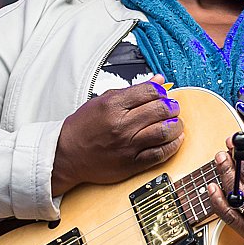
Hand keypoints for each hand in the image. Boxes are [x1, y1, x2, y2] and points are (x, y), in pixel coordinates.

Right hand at [52, 77, 183, 194]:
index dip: (162, 92)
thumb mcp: (103, 101)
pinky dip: (173, 145)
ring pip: (165, 132)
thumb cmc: (83, 128)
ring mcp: (128, 145)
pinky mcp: (132, 163)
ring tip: (175, 123)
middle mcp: (121, 125)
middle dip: (172, 107)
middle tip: (173, 109)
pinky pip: (160, 154)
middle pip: (161, 110)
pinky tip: (175, 140)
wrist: (67, 155)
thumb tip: (158, 80)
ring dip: (176, 126)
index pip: (150, 92)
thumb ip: (133, 91)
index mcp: (113, 105)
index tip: (163, 95)